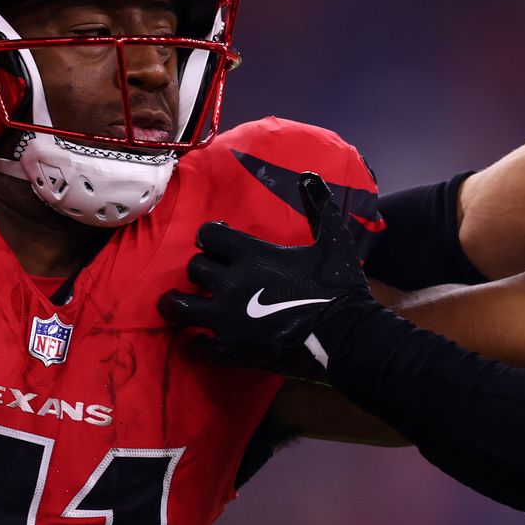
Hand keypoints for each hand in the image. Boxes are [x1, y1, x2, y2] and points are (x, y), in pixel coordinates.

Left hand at [158, 172, 372, 377]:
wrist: (347, 337)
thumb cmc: (339, 288)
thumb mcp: (333, 241)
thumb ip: (318, 206)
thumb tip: (308, 174)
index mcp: (253, 255)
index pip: (208, 235)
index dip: (211, 237)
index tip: (219, 242)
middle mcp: (232, 284)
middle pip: (194, 268)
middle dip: (200, 269)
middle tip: (210, 275)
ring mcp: (228, 319)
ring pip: (179, 307)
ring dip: (178, 304)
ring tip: (183, 305)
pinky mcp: (232, 349)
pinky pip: (199, 347)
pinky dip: (200, 344)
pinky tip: (205, 341)